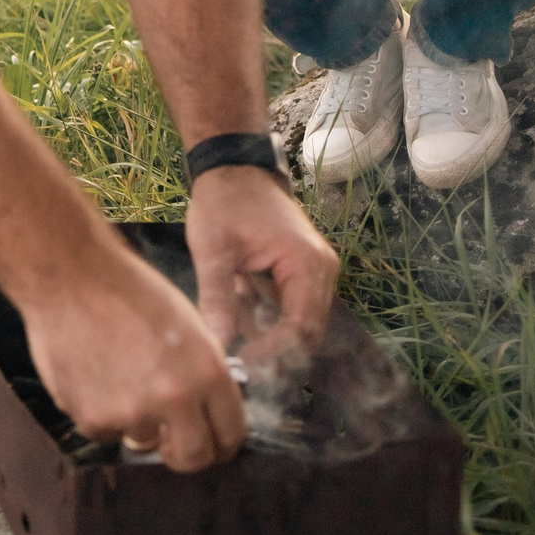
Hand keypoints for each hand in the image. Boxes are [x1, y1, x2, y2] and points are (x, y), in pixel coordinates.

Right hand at [21, 236, 246, 471]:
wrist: (70, 275)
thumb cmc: (129, 291)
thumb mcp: (189, 326)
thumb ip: (204, 375)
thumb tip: (209, 414)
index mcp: (208, 372)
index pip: (231, 436)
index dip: (222, 442)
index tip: (211, 441)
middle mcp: (175, 398)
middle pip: (193, 458)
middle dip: (185, 452)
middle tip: (172, 438)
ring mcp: (132, 413)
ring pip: (144, 441)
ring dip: (137, 422)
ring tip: (119, 379)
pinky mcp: (93, 419)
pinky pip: (106, 432)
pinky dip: (101, 413)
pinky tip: (93, 375)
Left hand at [185, 165, 337, 365]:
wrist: (235, 168)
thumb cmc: (224, 201)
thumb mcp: (213, 248)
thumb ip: (217, 297)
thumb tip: (218, 344)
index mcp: (308, 265)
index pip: (301, 329)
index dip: (274, 355)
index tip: (240, 365)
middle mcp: (321, 274)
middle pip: (307, 334)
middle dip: (273, 355)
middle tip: (236, 367)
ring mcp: (314, 275)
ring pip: (298, 326)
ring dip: (268, 340)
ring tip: (232, 346)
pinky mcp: (300, 276)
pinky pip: (289, 312)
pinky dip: (265, 322)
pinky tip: (236, 322)